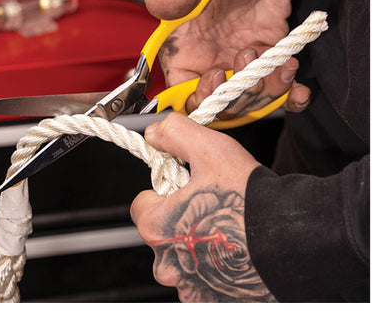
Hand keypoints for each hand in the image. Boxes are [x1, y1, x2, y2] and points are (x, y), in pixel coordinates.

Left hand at [130, 112, 275, 301]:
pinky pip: (203, 281)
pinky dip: (214, 269)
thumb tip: (156, 133)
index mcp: (158, 228)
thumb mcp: (210, 150)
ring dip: (197, 245)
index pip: (142, 204)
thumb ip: (175, 134)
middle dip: (180, 218)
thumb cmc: (251, 199)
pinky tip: (235, 252)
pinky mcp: (212, 303)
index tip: (183, 187)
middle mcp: (169, 265)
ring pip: (183, 257)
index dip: (163, 190)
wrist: (295, 240)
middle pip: (162, 232)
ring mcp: (191, 288)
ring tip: (227, 229)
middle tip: (211, 206)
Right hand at [146, 0, 310, 117]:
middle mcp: (210, 67)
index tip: (217, 74)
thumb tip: (155, 3)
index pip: (184, 95)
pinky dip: (290, 99)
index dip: (200, 97)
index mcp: (185, 55)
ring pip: (251, 102)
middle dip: (240, 94)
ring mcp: (241, 70)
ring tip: (280, 61)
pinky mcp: (268, 66)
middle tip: (249, 56)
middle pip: (221, 107)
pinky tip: (299, 92)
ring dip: (268, 91)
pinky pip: (278, 94)